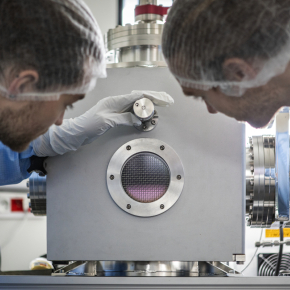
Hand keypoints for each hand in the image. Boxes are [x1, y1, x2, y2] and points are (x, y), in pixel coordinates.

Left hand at [33, 91, 173, 155]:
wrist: (77, 132)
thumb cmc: (87, 125)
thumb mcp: (106, 121)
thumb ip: (123, 118)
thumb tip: (137, 118)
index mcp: (114, 100)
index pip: (137, 96)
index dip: (151, 96)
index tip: (162, 99)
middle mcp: (116, 102)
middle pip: (139, 97)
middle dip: (154, 97)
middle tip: (167, 100)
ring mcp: (116, 108)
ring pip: (136, 103)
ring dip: (149, 103)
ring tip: (161, 105)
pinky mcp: (115, 115)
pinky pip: (132, 111)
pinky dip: (141, 111)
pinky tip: (146, 112)